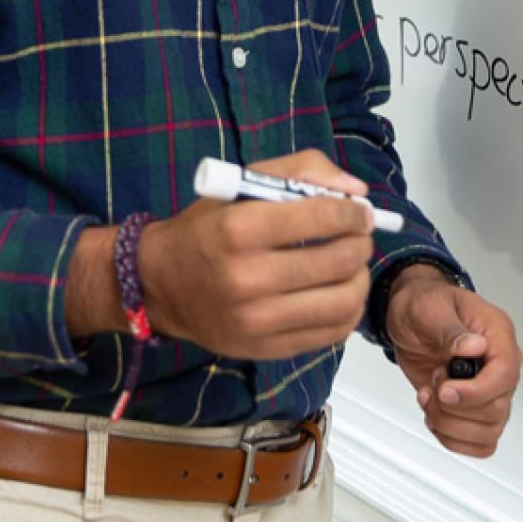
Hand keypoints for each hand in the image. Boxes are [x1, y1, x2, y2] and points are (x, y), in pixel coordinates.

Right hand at [134, 149, 375, 361]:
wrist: (162, 284)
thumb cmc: (206, 227)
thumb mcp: (240, 184)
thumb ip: (298, 171)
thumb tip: (356, 190)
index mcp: (238, 228)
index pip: (319, 216)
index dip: (351, 211)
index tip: (359, 210)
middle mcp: (246, 277)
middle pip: (336, 260)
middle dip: (360, 242)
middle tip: (360, 235)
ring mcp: (257, 320)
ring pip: (341, 302)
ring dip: (360, 278)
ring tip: (354, 265)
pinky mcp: (266, 349)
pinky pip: (329, 334)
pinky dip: (347, 311)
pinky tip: (339, 292)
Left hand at [384, 265, 522, 457]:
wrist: (409, 318)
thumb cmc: (422, 304)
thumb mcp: (428, 308)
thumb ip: (449, 329)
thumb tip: (474, 346)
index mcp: (497, 335)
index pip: (505, 375)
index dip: (476, 391)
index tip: (445, 391)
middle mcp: (499, 366)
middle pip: (497, 410)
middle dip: (455, 408)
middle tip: (432, 385)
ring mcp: (490, 390)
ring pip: (489, 432)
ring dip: (450, 425)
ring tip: (428, 398)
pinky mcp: (476, 409)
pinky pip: (480, 442)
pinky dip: (453, 439)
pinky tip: (435, 416)